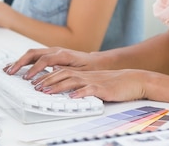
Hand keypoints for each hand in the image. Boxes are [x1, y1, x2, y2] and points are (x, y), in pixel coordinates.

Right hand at [5, 47, 102, 78]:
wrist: (96, 61)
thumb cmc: (89, 67)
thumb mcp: (80, 71)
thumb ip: (66, 71)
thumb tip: (52, 74)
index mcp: (63, 54)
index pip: (44, 60)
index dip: (34, 69)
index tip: (27, 78)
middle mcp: (55, 50)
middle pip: (34, 53)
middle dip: (20, 62)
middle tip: (10, 72)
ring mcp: (52, 51)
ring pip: (32, 54)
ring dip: (19, 61)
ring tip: (8, 69)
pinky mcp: (50, 55)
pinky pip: (34, 56)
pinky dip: (24, 61)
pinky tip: (16, 66)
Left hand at [31, 67, 148, 101]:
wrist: (133, 80)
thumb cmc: (113, 82)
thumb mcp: (93, 80)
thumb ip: (79, 81)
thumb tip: (64, 83)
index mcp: (82, 73)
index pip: (60, 71)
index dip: (46, 76)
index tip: (34, 81)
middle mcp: (85, 75)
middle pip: (62, 74)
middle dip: (47, 80)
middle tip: (35, 86)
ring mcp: (93, 81)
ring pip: (72, 80)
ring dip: (58, 86)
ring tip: (46, 91)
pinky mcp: (102, 89)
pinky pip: (89, 90)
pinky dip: (80, 93)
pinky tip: (72, 97)